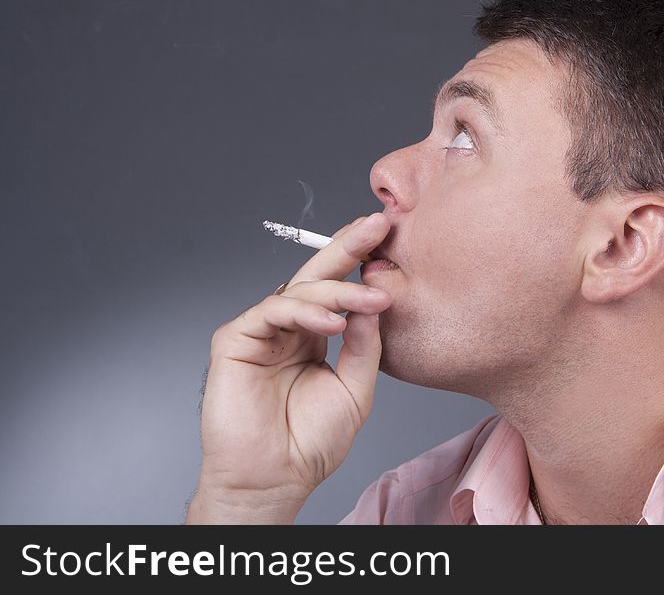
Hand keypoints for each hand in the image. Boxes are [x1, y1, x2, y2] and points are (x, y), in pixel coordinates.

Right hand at [186, 212, 391, 522]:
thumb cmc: (312, 441)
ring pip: (299, 291)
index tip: (389, 235)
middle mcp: (288, 327)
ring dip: (339, 291)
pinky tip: (334, 324)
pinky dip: (305, 312)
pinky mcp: (235, 339)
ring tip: (372, 298)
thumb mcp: (356, 389)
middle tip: (379, 224)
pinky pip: (272, 311)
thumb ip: (365, 345)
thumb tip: (375, 302)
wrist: (276, 479)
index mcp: (314, 334)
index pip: (337, 288)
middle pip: (317, 275)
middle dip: (349, 246)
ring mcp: (261, 331)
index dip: (360, 260)